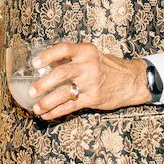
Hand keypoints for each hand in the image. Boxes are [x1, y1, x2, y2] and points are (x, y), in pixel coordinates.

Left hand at [29, 42, 149, 119]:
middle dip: (43, 84)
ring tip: (36, 107)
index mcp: (86, 51)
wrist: (131, 80)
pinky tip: (46, 115)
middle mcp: (88, 66)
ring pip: (64, 93)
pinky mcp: (93, 99)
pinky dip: (56, 111)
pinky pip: (71, 106)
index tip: (35, 63)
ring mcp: (91, 83)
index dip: (48, 55)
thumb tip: (45, 65)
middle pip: (61, 73)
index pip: (64, 49)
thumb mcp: (91, 55)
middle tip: (31, 91)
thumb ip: (72, 58)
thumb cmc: (106, 66)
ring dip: (47, 102)